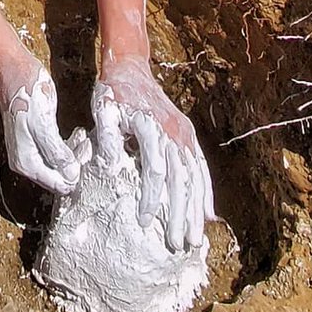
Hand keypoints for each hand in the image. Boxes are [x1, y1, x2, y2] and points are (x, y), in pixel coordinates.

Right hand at [0, 54, 80, 195]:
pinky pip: (56, 155)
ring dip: (74, 155)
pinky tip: (77, 135)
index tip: (85, 150)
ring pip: (59, 167)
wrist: (13, 69)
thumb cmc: (28, 93)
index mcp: (26, 162)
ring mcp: (29, 152)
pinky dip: (69, 148)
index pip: (57, 185)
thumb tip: (71, 176)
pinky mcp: (35, 141)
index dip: (75, 172)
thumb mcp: (43, 123)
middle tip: (85, 141)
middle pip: (59, 178)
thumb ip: (56, 152)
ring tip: (82, 136)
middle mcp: (25, 163)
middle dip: (76, 164)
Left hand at [95, 55, 215, 251]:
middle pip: (181, 179)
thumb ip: (107, 137)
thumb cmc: (112, 92)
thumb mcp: (102, 109)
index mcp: (151, 127)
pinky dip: (206, 191)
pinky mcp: (188, 135)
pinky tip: (208, 214)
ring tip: (196, 238)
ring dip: (197, 210)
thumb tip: (110, 165)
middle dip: (181, 214)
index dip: (152, 197)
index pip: (155, 170)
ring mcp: (184, 133)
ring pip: (195, 177)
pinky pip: (201, 167)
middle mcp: (174, 131)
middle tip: (179, 245)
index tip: (145, 222)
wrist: (130, 67)